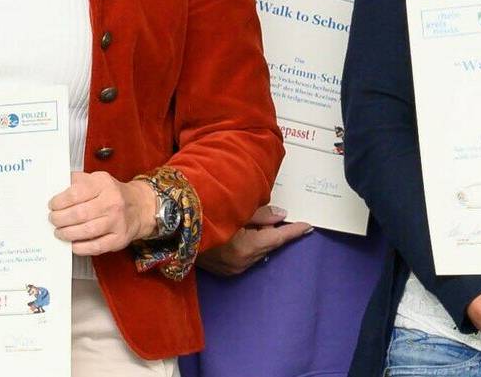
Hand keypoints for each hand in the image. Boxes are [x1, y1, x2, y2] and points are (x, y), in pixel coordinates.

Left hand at [49, 172, 154, 256]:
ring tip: (60, 232)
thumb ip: (76, 181)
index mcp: (103, 184)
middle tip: (53, 220)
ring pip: (86, 231)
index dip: (59, 201)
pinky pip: (96, 246)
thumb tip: (55, 186)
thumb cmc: (112, 193)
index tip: (52, 205)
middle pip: (79, 213)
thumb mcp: (96, 179)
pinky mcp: (119, 239)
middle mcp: (112, 202)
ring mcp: (117, 221)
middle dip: (60, 219)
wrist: (139, 207)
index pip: (75, 193)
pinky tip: (73, 244)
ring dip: (68, 234)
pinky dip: (81, 247)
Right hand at [195, 204, 312, 275]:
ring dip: (259, 238)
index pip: (278, 238)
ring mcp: (232, 270)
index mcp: (247, 248)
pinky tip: (241, 233)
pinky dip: (248, 245)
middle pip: (267, 245)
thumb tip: (282, 216)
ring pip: (256, 251)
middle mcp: (242, 263)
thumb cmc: (203, 215)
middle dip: (273, 231)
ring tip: (251, 222)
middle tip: (272, 216)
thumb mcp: (236, 210)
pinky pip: (245, 256)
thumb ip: (262, 215)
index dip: (294, 231)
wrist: (171, 229)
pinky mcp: (223, 271)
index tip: (309, 226)